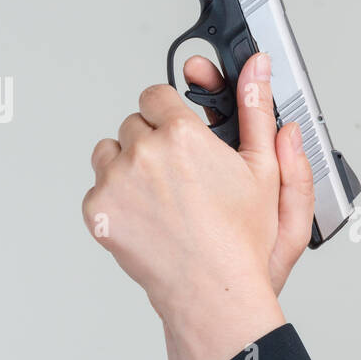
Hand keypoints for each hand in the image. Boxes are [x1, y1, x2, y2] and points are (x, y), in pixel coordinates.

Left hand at [81, 52, 306, 359]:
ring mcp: (115, 182)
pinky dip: (117, 199)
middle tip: (180, 176)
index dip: (170, 115)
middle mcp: (143, 152)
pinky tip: (148, 218)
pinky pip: (98, 188)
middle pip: (133, 124)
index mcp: (183, 134)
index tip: (180, 134)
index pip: (155, 95)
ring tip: (162, 197)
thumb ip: (256, 110)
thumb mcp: (262, 169)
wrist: (213, 291)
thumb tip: (257, 68)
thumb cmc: (241, 238)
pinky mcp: (98, 209)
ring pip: (110, 152)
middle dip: (152, 142)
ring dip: (129, 166)